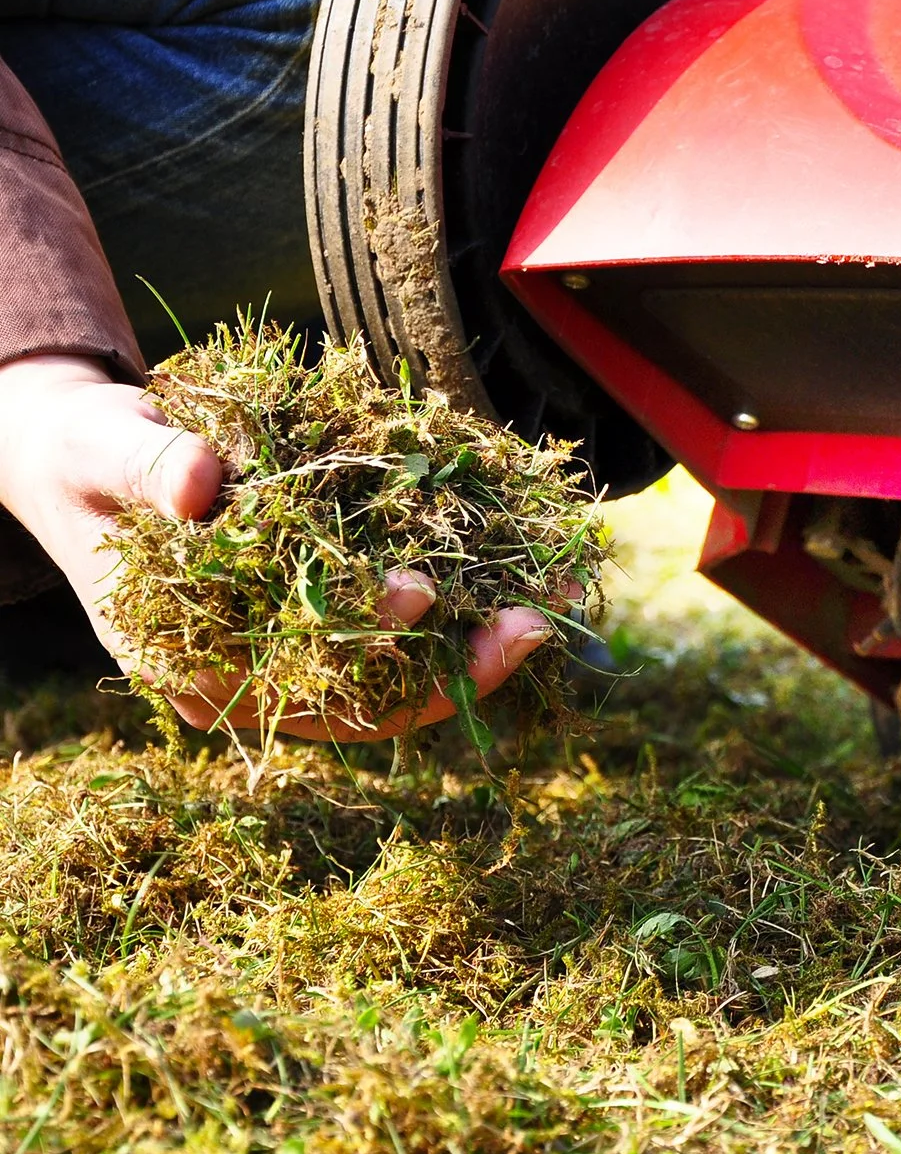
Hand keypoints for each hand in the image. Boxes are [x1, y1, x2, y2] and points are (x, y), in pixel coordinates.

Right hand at [0, 354, 549, 736]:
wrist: (95, 456)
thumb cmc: (90, 457)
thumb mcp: (102, 452)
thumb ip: (148, 469)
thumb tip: (203, 484)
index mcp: (195, 672)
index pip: (293, 685)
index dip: (363, 650)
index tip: (423, 592)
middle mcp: (259, 682)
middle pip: (372, 702)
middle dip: (460, 668)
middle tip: (535, 623)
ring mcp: (302, 655)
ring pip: (406, 675)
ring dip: (484, 644)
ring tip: (557, 601)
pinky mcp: (333, 614)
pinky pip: (410, 626)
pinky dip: (472, 603)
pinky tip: (529, 573)